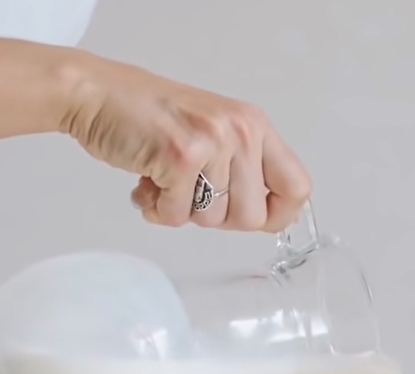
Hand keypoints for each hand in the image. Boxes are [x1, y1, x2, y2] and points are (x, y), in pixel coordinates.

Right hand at [62, 52, 310, 231]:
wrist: (97, 93)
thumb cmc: (151, 116)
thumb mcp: (217, 131)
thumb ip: (245, 168)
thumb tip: (269, 215)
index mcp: (255, 127)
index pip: (297, 188)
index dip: (278, 215)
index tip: (258, 218)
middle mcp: (241, 132)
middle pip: (253, 217)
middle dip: (218, 218)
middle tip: (193, 194)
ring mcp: (212, 142)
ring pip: (213, 219)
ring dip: (182, 210)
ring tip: (166, 179)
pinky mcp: (180, 156)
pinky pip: (177, 215)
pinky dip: (157, 208)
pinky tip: (147, 181)